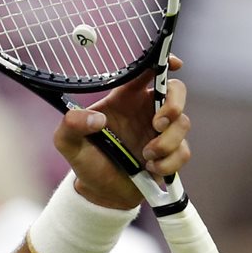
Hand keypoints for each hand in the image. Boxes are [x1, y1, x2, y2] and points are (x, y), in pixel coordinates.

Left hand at [53, 57, 190, 209]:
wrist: (100, 191)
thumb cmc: (85, 159)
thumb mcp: (67, 142)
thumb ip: (72, 124)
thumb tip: (97, 119)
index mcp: (124, 99)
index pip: (146, 71)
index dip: (163, 61)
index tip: (175, 64)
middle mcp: (146, 110)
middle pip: (176, 91)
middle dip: (174, 104)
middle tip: (159, 122)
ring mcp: (161, 131)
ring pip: (183, 123)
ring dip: (166, 142)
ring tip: (145, 156)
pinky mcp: (172, 152)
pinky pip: (184, 151)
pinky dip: (169, 162)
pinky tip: (150, 168)